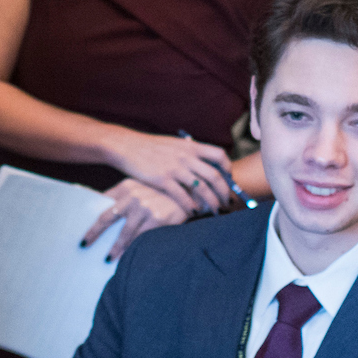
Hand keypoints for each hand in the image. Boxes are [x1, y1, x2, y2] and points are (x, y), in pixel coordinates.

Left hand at [82, 179, 191, 259]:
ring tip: (108, 258)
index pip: (102, 203)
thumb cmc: (163, 193)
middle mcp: (134, 195)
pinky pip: (140, 238)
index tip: (83, 230)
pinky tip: (128, 257)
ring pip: (124, 233)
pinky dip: (133, 249)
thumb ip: (124, 197)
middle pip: (106, 218)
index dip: (91, 217)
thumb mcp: (143, 187)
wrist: (192, 193)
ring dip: (115, 248)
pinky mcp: (157, 218)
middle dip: (94, 233)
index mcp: (127, 185)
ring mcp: (145, 207)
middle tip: (85, 245)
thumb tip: (102, 208)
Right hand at [107, 131, 233, 216]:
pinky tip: (194, 212)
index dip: (228, 169)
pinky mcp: (162, 179)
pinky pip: (182, 196)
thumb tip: (204, 163)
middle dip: (224, 192)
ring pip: (202, 188)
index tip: (229, 180)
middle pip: (214, 176)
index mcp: (191, 146)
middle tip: (227, 202)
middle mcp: (186, 156)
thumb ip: (190, 152)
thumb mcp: (175, 144)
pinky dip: (191, 206)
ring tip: (214, 211)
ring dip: (211, 202)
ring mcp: (175, 168)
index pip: (219, 155)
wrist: (127, 146)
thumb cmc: (151, 147)